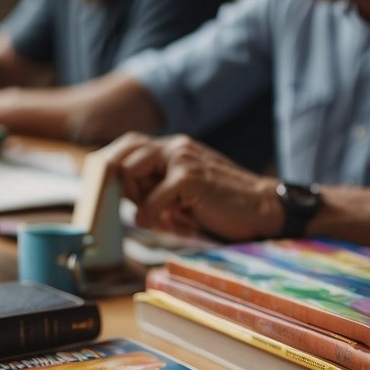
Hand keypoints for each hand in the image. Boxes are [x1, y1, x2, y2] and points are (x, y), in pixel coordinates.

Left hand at [98, 132, 283, 240]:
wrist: (261, 208)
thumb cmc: (220, 206)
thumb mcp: (181, 193)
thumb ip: (155, 187)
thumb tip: (120, 196)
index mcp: (172, 148)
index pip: (128, 145)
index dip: (113, 166)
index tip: (108, 190)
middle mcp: (175, 147)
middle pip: (124, 155)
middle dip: (120, 184)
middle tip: (137, 205)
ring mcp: (181, 159)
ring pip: (131, 172)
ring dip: (136, 200)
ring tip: (155, 216)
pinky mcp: (188, 178)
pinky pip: (151, 200)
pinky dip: (153, 217)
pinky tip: (170, 223)